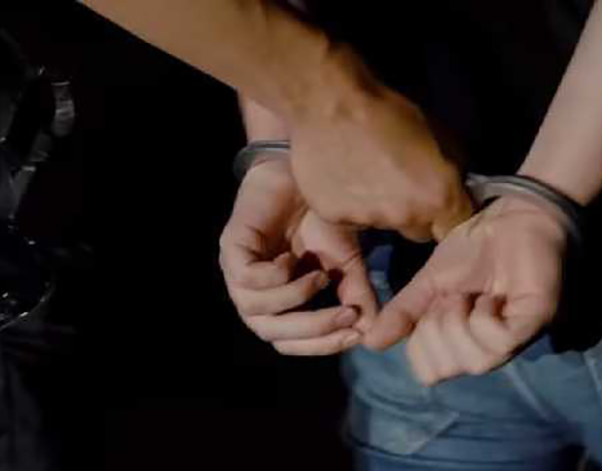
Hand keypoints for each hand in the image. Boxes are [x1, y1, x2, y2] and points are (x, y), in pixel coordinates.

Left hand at [219, 158, 376, 355]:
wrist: (302, 173)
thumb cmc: (319, 218)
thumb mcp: (345, 263)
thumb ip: (356, 296)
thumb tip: (371, 333)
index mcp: (274, 303)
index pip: (289, 342)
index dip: (321, 344)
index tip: (356, 334)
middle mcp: (251, 294)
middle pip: (271, 334)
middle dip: (312, 329)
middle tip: (346, 315)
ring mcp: (236, 272)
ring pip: (256, 310)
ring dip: (295, 298)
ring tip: (321, 276)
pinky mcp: (230, 248)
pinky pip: (247, 279)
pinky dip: (275, 275)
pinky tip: (292, 258)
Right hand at [289, 73, 472, 241]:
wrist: (330, 103)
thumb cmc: (389, 110)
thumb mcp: (438, 133)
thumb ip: (452, 169)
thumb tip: (456, 183)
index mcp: (438, 198)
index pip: (456, 228)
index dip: (450, 216)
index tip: (441, 203)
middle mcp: (404, 217)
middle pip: (418, 232)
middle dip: (415, 214)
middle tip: (401, 186)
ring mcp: (367, 220)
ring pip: (382, 223)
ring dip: (380, 207)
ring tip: (366, 177)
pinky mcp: (334, 218)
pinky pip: (348, 217)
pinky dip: (348, 204)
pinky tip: (342, 179)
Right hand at [363, 197, 566, 384]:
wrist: (507, 220)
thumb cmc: (471, 252)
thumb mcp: (426, 284)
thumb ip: (402, 313)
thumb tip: (368, 341)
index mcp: (459, 343)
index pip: (428, 372)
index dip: (420, 342)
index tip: (431, 306)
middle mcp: (485, 348)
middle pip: (447, 370)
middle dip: (436, 329)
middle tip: (450, 297)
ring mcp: (512, 339)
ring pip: (475, 362)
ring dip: (460, 323)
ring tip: (468, 296)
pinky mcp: (533, 324)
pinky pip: (498, 343)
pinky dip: (484, 318)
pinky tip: (491, 296)